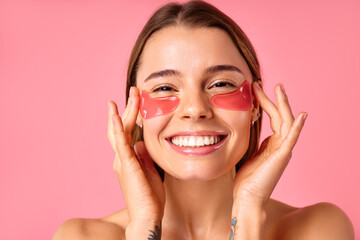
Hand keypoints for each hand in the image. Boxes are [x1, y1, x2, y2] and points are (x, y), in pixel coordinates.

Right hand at [107, 87, 164, 221]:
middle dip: (128, 108)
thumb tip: (142, 143)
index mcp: (128, 159)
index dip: (131, 116)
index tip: (137, 101)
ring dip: (123, 112)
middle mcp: (122, 158)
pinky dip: (117, 129)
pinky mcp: (126, 165)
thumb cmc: (150, 197)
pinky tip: (116, 116)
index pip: (128, 132)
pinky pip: (121, 144)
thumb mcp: (150, 171)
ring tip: (127, 96)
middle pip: (123, 127)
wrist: (147, 215)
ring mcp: (122, 161)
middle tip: (134, 90)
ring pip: (120, 131)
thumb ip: (145, 157)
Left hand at [233, 82, 306, 207]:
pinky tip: (301, 115)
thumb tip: (242, 125)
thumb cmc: (245, 179)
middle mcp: (280, 145)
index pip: (272, 117)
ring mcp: (283, 150)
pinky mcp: (282, 157)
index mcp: (272, 143)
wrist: (247, 198)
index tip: (254, 89)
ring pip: (287, 122)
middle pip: (280, 116)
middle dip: (272, 99)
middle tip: (263, 84)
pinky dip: (298, 126)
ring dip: (283, 104)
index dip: (264, 102)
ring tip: (279, 88)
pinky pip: (292, 139)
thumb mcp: (247, 153)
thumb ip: (249, 139)